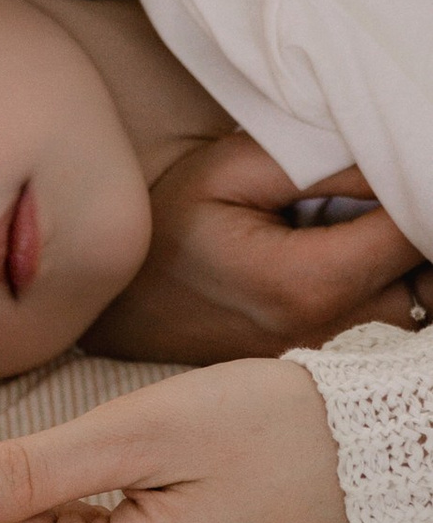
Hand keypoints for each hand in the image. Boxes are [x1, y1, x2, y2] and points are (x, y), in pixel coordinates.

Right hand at [85, 133, 424, 361]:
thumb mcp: (228, 173)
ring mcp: (338, 360)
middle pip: (428, 273)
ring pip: (420, 304)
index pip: (414, 230)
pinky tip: (361, 261)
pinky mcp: (336, 367)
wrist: (120, 307)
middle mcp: (335, 333)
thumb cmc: (166, 232)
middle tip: (377, 193)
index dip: (416, 186)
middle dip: (413, 223)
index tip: (398, 156)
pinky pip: (397, 324)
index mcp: (309, 282)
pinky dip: (394, 288)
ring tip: (366, 228)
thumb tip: (392, 155)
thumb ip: (318, 163)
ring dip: (407, 262)